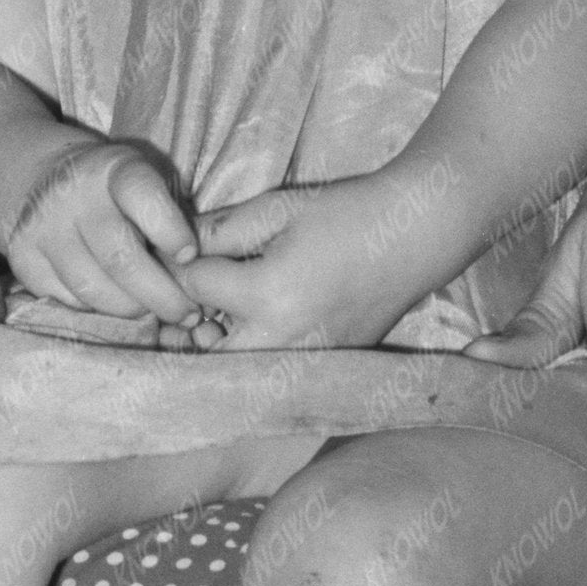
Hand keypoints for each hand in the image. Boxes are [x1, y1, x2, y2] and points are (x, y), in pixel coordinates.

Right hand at [0, 127, 205, 328]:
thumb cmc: (113, 187)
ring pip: (92, 288)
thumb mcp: (145, 180)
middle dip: (162, 295)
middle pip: (119, 258)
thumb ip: (171, 216)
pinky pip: (68, 300)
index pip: (141, 194)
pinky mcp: (23, 259)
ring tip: (155, 311)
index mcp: (113, 168)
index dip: (170, 229)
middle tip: (188, 311)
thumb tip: (199, 274)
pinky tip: (115, 302)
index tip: (189, 255)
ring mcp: (42, 228)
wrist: (37, 177)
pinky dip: (98, 310)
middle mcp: (72, 195)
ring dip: (132, 309)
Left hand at [178, 177, 430, 356]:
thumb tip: (172, 250)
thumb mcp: (274, 210)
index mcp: (268, 296)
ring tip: (220, 314)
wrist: (414, 236)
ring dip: (221, 348)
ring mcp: (308, 362)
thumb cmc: (345, 214)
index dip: (179, 267)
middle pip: (207, 353)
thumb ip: (218, 232)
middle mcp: (285, 341)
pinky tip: (255, 327)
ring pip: (239, 373)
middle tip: (194, 298)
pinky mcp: (325, 368)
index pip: (193, 290)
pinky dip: (254, 358)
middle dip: (191, 328)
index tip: (181, 253)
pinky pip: (272, 375)